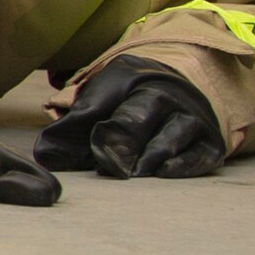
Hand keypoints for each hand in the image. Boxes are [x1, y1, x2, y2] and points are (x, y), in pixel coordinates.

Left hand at [34, 56, 225, 178]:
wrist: (186, 84)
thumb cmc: (131, 97)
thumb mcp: (100, 98)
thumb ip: (73, 125)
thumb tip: (46, 155)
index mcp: (133, 82)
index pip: (109, 102)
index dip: (99, 128)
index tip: (91, 146)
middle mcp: (166, 96)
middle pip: (143, 116)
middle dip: (125, 141)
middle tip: (111, 166)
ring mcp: (191, 118)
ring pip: (172, 134)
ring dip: (151, 155)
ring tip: (134, 173)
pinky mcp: (209, 143)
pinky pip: (198, 154)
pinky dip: (182, 164)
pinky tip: (163, 173)